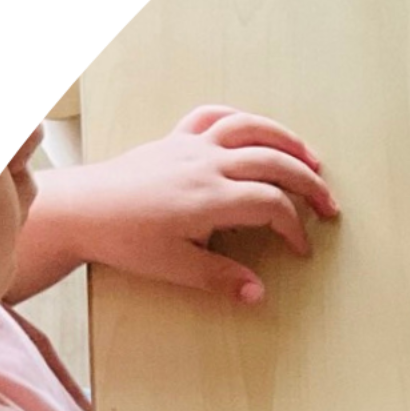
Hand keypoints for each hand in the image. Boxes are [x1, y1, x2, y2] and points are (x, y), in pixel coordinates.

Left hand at [42, 106, 338, 302]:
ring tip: (311, 158)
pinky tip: (257, 130)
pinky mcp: (176, 139)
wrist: (81, 208)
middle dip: (309, 184)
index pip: (271, 205)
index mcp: (210, 198)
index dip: (295, 227)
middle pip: (274, 163)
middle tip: (328, 207)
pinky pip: (215, 116)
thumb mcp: (174, 267)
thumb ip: (221, 278)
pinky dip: (241, 119)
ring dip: (287, 141)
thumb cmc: (124, 238)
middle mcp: (207, 164)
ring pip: (251, 129)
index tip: (301, 249)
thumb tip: (259, 294)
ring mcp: (192, 146)